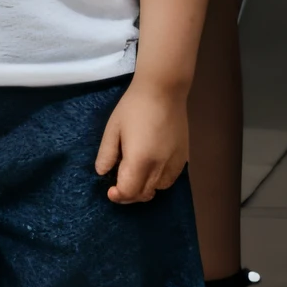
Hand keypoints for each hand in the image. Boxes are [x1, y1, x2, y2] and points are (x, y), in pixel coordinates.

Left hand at [95, 78, 188, 202]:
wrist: (163, 89)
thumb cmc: (134, 106)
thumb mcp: (113, 128)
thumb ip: (106, 153)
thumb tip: (102, 173)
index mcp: (140, 159)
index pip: (130, 191)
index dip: (119, 196)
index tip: (110, 191)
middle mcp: (160, 166)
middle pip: (144, 194)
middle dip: (129, 195)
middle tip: (118, 185)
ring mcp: (174, 163)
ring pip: (159, 189)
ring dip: (145, 189)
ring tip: (135, 177)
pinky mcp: (184, 157)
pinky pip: (171, 179)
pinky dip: (159, 181)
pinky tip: (151, 169)